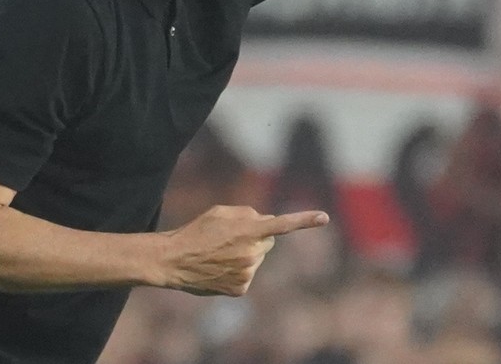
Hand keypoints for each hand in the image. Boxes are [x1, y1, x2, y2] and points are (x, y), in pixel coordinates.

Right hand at [158, 205, 328, 296]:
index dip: (305, 220)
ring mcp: (248, 273)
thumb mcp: (220, 211)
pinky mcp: (241, 288)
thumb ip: (247, 214)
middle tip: (229, 239)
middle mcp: (252, 253)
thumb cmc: (196, 231)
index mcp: (248, 230)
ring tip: (219, 254)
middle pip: (267, 242)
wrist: (175, 260)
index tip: (325, 217)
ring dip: (245, 255)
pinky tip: (219, 268)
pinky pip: (248, 275)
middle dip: (255, 238)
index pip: (282, 224)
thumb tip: (266, 222)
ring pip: (256, 259)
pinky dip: (237, 271)